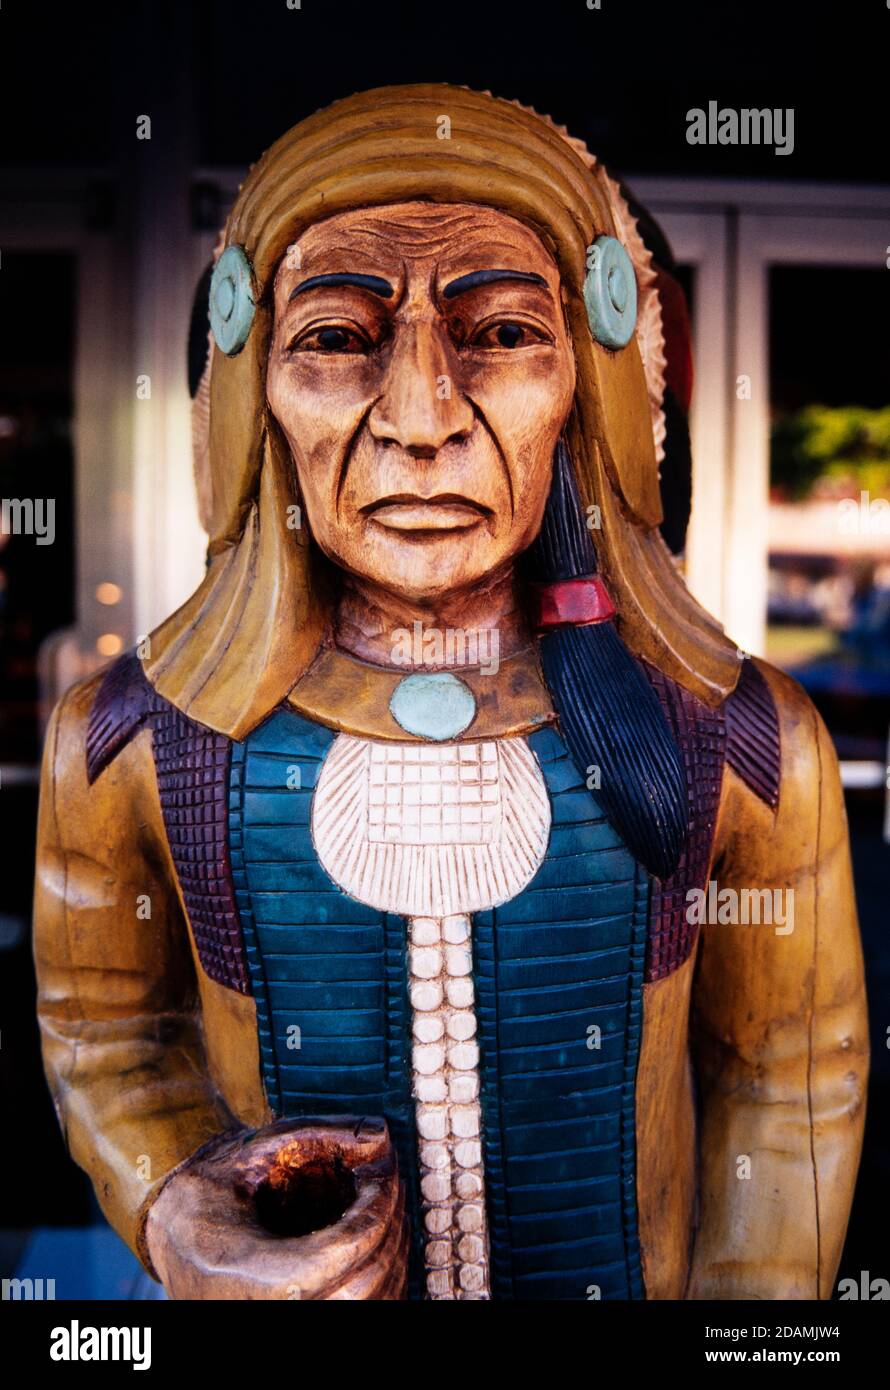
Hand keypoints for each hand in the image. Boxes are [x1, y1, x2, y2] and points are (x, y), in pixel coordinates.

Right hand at [145, 1116, 407, 1298]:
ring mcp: (273, 1320)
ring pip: (366, 1307)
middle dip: (387, 1231)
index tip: (383, 1175)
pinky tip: (374, 1245)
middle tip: (389, 1189)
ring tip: (383, 1212)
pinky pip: (360, 1312)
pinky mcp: (291, 1325)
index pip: (334, 1255)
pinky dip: (379, 1280)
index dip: (372, 1214)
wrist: (172, 1230)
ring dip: (389, 1256)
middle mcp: (261, 1308)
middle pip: (359, 1290)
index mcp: (244, 1267)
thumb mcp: (256, 1148)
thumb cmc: (212, 1187)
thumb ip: (319, 1134)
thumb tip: (380, 1138)